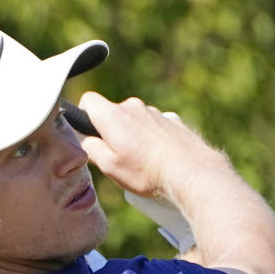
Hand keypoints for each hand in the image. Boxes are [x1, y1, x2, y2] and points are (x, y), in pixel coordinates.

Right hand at [76, 92, 227, 199]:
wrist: (190, 172)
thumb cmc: (148, 172)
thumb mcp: (110, 167)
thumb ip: (90, 148)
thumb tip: (85, 139)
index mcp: (113, 116)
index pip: (88, 100)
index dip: (84, 116)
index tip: (89, 133)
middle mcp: (133, 107)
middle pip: (113, 113)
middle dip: (111, 132)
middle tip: (119, 158)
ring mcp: (155, 112)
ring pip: (135, 120)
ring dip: (134, 136)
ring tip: (143, 163)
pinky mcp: (172, 120)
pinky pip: (154, 126)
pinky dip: (152, 138)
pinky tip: (160, 158)